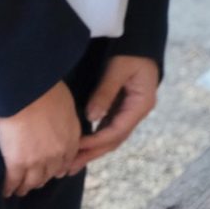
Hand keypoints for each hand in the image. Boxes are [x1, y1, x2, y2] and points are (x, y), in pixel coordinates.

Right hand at [0, 81, 80, 198]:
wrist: (27, 92)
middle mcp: (56, 155)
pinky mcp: (17, 163)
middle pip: (49, 174)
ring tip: (19, 190)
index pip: (66, 161)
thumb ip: (67, 119)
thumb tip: (61, 121)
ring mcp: (36, 161)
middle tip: (34, 183)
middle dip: (42, 180)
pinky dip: (9, 188)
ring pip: (32, 182)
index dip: (58, 169)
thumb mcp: (67, 104)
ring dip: (25, 187)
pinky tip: (5, 191)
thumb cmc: (46, 89)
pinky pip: (13, 181)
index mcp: (70, 140)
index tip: (53, 172)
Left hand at [72, 56, 159, 171]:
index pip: (116, 131)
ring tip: (71, 165)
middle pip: (113, 140)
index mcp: (141, 104)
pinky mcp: (122, 107)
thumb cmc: (130, 50)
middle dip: (91, 154)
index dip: (95, 142)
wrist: (140, 39)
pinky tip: (80, 147)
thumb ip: (105, 92)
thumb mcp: (117, 68)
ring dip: (92, 151)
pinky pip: (108, 128)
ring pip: (110, 137)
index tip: (75, 148)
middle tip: (68, 169)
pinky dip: (94, 138)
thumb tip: (91, 117)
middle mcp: (137, 111)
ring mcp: (131, 111)